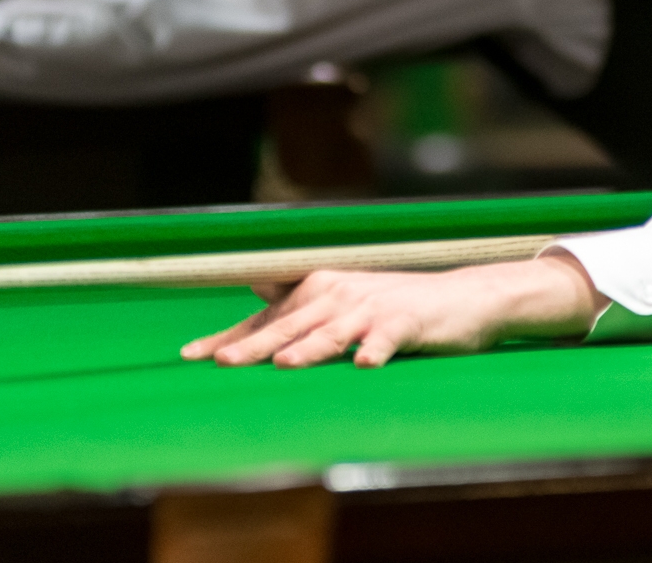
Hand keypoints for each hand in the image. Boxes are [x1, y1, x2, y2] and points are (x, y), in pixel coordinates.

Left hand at [180, 253, 605, 368]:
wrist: (462, 299)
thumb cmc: (396, 304)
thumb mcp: (344, 296)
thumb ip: (299, 300)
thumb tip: (255, 286)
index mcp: (319, 290)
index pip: (265, 318)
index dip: (229, 336)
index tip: (189, 355)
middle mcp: (339, 294)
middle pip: (290, 325)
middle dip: (255, 345)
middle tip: (221, 363)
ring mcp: (373, 308)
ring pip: (333, 331)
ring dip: (309, 347)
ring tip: (285, 365)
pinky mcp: (406, 322)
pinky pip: (387, 340)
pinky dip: (375, 352)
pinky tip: (363, 366)